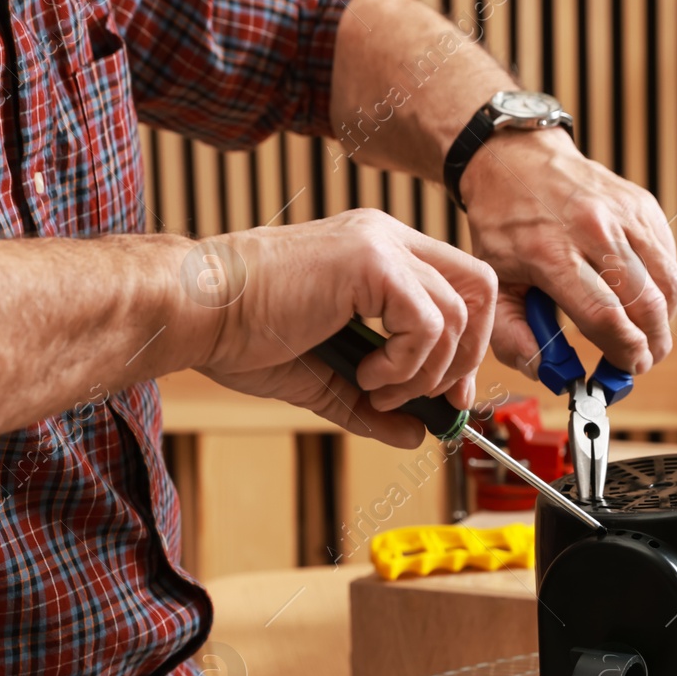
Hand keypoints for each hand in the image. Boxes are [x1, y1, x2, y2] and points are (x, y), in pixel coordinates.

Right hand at [187, 209, 496, 448]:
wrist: (198, 313)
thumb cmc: (246, 336)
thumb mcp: (327, 379)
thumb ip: (375, 407)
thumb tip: (419, 437)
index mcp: (380, 253)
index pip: (460, 286)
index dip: (467, 345)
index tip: (444, 394)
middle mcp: (387, 238)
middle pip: (478, 289)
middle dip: (466, 356)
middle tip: (431, 398)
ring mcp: (380, 244)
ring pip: (455, 314)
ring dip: (422, 372)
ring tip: (373, 389)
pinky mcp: (369, 260)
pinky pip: (427, 322)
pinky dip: (403, 363)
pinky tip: (363, 373)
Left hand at [460, 128, 676, 376]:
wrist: (516, 160)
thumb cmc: (503, 224)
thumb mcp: (492, 282)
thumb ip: (510, 336)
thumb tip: (545, 371)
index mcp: (550, 252)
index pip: (604, 315)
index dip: (623, 352)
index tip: (626, 370)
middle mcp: (593, 230)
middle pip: (645, 303)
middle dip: (651, 345)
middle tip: (641, 361)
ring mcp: (624, 214)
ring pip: (668, 282)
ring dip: (663, 319)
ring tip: (644, 334)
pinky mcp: (643, 205)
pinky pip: (668, 259)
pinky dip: (662, 287)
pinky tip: (640, 296)